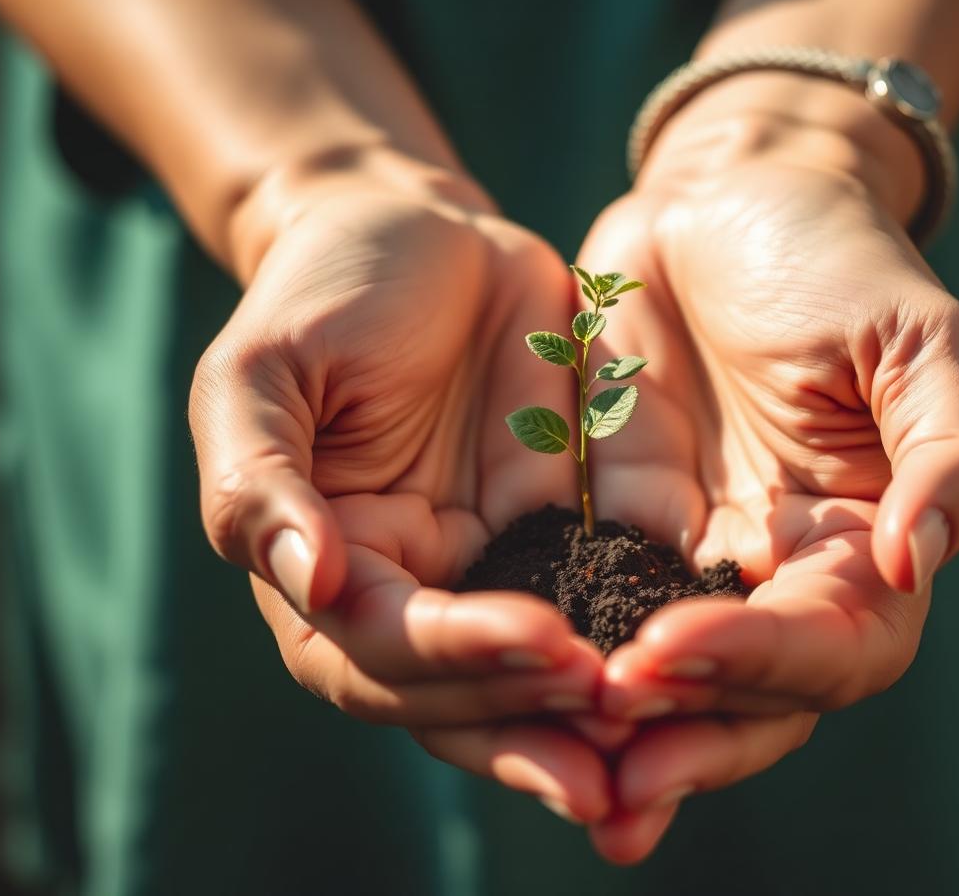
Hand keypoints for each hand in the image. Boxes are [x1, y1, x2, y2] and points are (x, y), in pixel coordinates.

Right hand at [188, 149, 615, 821]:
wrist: (420, 233)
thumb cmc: (323, 294)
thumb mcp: (261, 374)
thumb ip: (261, 481)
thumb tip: (311, 584)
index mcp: (326, 571)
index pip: (378, 648)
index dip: (453, 656)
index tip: (539, 639)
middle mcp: (407, 592)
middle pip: (457, 692)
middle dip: (531, 710)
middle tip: (616, 718)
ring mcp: (486, 570)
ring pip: (529, 672)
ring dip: (586, 710)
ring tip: (661, 724)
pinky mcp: (558, 535)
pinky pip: (600, 598)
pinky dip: (636, 638)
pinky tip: (697, 661)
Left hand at [574, 123, 958, 860]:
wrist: (730, 198)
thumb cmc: (838, 258)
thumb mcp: (918, 340)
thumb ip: (946, 453)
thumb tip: (912, 561)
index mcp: (862, 547)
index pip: (834, 644)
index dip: (760, 661)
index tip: (669, 650)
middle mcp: (777, 575)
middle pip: (747, 694)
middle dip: (683, 730)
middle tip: (607, 766)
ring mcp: (690, 558)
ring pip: (661, 672)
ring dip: (613, 727)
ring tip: (554, 763)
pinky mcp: (611, 527)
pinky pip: (579, 604)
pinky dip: (549, 651)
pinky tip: (496, 680)